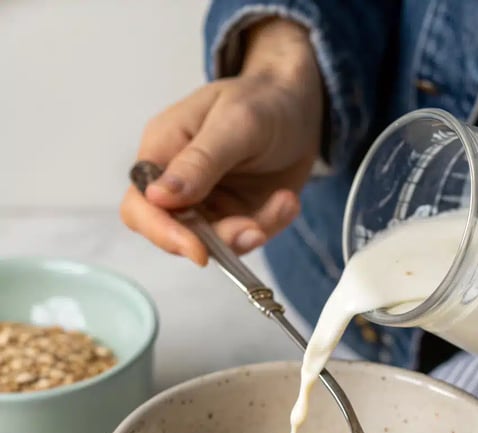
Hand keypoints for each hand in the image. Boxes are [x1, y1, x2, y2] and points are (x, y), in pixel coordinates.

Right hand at [121, 18, 322, 264]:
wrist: (299, 105)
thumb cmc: (260, 99)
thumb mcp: (234, 123)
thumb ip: (198, 161)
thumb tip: (157, 196)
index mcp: (162, 152)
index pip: (140, 207)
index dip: (162, 233)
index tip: (198, 251)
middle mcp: (178, 185)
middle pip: (177, 235)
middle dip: (219, 240)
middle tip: (257, 229)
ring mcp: (207, 204)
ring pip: (217, 244)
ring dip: (254, 231)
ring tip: (285, 202)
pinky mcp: (235, 216)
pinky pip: (247, 238)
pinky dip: (271, 224)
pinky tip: (288, 200)